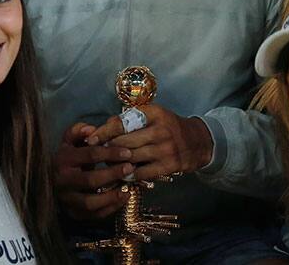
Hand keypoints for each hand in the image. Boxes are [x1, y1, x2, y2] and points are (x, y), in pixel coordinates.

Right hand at [54, 123, 132, 219]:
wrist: (50, 180)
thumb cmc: (67, 157)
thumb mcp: (69, 141)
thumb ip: (78, 131)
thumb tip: (91, 129)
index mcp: (63, 160)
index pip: (89, 155)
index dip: (110, 153)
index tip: (128, 152)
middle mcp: (62, 181)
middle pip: (91, 180)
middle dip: (113, 174)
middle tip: (130, 168)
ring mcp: (66, 199)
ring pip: (90, 202)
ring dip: (112, 196)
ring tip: (128, 188)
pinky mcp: (72, 213)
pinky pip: (93, 215)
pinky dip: (110, 209)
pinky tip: (122, 198)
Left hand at [86, 105, 213, 180]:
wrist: (197, 142)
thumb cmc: (168, 127)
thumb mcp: (153, 115)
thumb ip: (129, 119)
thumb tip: (102, 129)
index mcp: (154, 113)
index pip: (123, 121)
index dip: (104, 131)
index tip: (91, 139)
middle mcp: (160, 130)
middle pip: (124, 142)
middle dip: (108, 149)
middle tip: (98, 154)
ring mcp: (165, 149)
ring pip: (131, 159)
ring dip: (116, 163)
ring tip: (107, 164)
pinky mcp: (168, 166)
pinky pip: (141, 173)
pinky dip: (128, 175)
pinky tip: (121, 175)